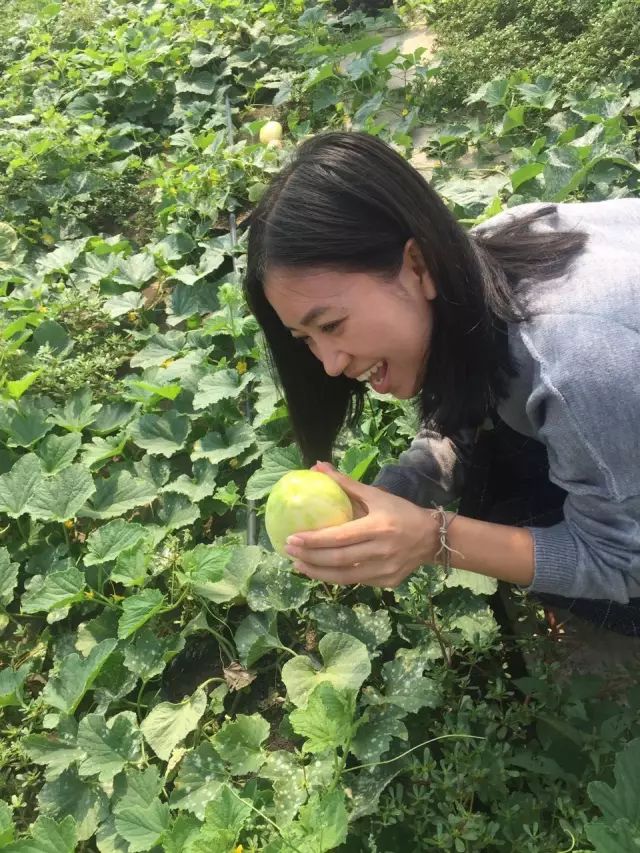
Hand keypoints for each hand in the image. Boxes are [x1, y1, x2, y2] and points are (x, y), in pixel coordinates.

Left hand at [283, 462, 440, 587]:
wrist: (432, 537)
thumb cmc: (401, 512)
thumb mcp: (375, 495)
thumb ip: (346, 483)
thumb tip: (317, 466)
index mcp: (378, 527)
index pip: (339, 537)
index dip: (314, 540)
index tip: (291, 538)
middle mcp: (382, 551)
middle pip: (338, 560)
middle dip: (309, 557)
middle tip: (289, 551)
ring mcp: (385, 569)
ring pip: (344, 577)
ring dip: (317, 572)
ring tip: (298, 565)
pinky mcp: (388, 582)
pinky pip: (356, 582)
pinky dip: (336, 577)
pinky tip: (321, 571)